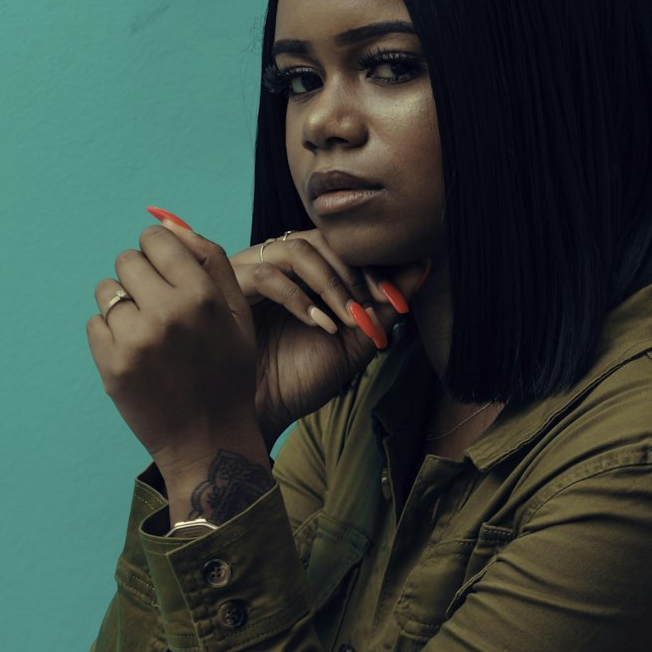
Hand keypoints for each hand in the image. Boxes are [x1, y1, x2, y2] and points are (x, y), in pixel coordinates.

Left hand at [87, 224, 261, 477]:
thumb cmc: (227, 370)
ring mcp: (134, 342)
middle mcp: (167, 314)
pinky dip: (111, 336)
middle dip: (140, 278)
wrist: (209, 440)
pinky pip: (95, 324)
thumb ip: (209, 260)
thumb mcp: (237, 313)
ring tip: (149, 334)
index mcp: (202, 296)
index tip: (167, 275)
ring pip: (106, 292)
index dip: (159, 254)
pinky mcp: (110, 366)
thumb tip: (166, 221)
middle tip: (159, 308)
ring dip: (122, 306)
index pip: (155, 240)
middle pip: (126, 261)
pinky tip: (138, 357)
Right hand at [228, 229, 429, 441]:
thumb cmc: (302, 378)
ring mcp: (252, 272)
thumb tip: (422, 266)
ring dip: (331, 283)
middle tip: (372, 306)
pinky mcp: (229, 288)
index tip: (392, 299)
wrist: (261, 411)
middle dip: (355, 273)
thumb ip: (385, 305)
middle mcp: (280, 265)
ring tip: (347, 320)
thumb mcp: (355, 341)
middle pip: (323, 240)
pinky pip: (267, 275)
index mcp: (307, 273)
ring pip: (297, 250)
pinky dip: (300, 299)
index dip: (373, 267)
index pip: (344, 247)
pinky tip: (320, 326)